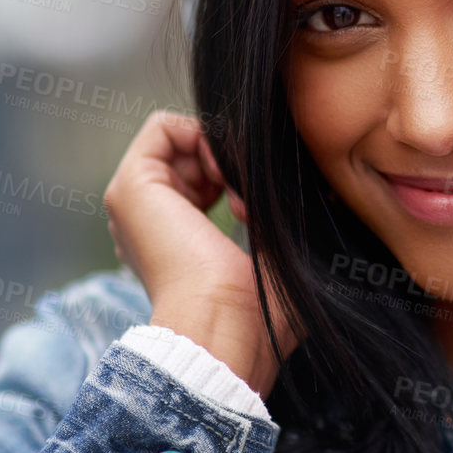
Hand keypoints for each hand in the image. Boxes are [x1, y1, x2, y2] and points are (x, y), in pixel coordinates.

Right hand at [103, 109, 298, 394]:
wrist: (226, 325)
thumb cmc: (259, 309)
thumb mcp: (278, 250)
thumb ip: (281, 213)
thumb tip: (322, 185)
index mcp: (177, 241)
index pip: (208, 176)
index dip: (242, 174)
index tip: (259, 205)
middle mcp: (150, 220)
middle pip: (195, 152)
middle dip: (232, 161)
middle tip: (251, 198)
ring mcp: (136, 202)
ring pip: (182, 138)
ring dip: (222, 150)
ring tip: (240, 191)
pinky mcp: (130, 186)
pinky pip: (163, 126)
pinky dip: (201, 134)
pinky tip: (225, 173)